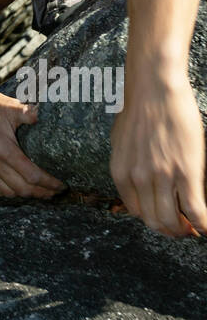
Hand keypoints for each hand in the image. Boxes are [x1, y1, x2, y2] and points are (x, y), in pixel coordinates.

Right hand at [0, 85, 66, 199]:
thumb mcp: (11, 106)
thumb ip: (28, 113)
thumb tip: (43, 117)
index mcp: (3, 148)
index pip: (31, 175)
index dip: (49, 183)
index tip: (60, 185)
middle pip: (22, 188)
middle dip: (42, 193)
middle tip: (55, 192)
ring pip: (8, 192)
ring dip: (26, 195)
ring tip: (40, 192)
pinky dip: (9, 192)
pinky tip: (20, 188)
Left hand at [110, 74, 206, 237]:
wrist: (154, 88)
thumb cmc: (139, 108)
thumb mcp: (121, 141)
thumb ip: (127, 164)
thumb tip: (135, 181)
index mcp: (121, 173)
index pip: (137, 211)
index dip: (153, 219)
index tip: (165, 218)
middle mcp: (139, 179)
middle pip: (155, 221)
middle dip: (170, 230)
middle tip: (182, 229)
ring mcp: (162, 177)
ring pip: (173, 222)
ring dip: (185, 231)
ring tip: (195, 228)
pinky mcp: (186, 173)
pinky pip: (196, 211)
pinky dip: (203, 226)